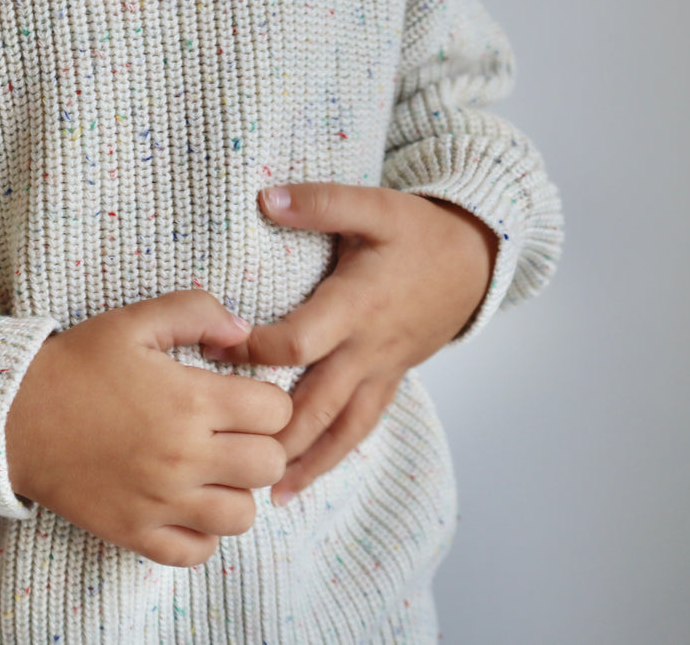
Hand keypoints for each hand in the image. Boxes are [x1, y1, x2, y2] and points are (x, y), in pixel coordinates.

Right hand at [5, 289, 293, 567]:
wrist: (11, 415)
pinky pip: (197, 552)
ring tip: (211, 472)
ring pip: (242, 515)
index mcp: (190, 400)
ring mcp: (160, 501)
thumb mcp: (134, 321)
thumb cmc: (75, 365)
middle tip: (232, 434)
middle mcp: (183, 456)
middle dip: (261, 445)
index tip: (243, 398)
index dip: (267, 401)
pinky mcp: (134, 532)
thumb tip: (243, 331)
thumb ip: (196, 312)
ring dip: (235, 492)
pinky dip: (201, 534)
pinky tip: (186, 505)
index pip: (276, 411)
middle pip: (269, 464)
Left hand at [206, 183, 497, 505]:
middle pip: (316, 400)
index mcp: (358, 304)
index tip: (214, 348)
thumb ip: (322, 203)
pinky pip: (358, 429)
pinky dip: (328, 457)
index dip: (256, 350)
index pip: (301, 341)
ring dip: (302, 459)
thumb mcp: (376, 205)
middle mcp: (368, 347)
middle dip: (271, 424)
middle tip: (224, 442)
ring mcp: (380, 371)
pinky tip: (296, 483)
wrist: (475, 263)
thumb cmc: (420, 232)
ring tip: (265, 490)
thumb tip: (265, 199)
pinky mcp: (387, 383)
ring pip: (339, 426)